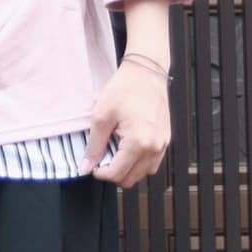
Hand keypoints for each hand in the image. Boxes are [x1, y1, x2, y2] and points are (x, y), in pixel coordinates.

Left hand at [81, 60, 170, 188]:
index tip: (92, 165)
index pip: (117, 174)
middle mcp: (155, 147)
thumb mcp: (101, 117)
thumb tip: (86, 167)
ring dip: (127, 169)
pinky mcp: (166, 139)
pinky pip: (152, 162)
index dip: (100, 173)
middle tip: (101, 157)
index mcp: (139, 142)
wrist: (146, 72)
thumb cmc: (123, 90)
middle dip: (113, 173)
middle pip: (130, 179)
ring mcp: (163, 144)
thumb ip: (94, 146)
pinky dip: (138, 162)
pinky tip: (127, 148)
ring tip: (114, 152)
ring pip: (143, 174)